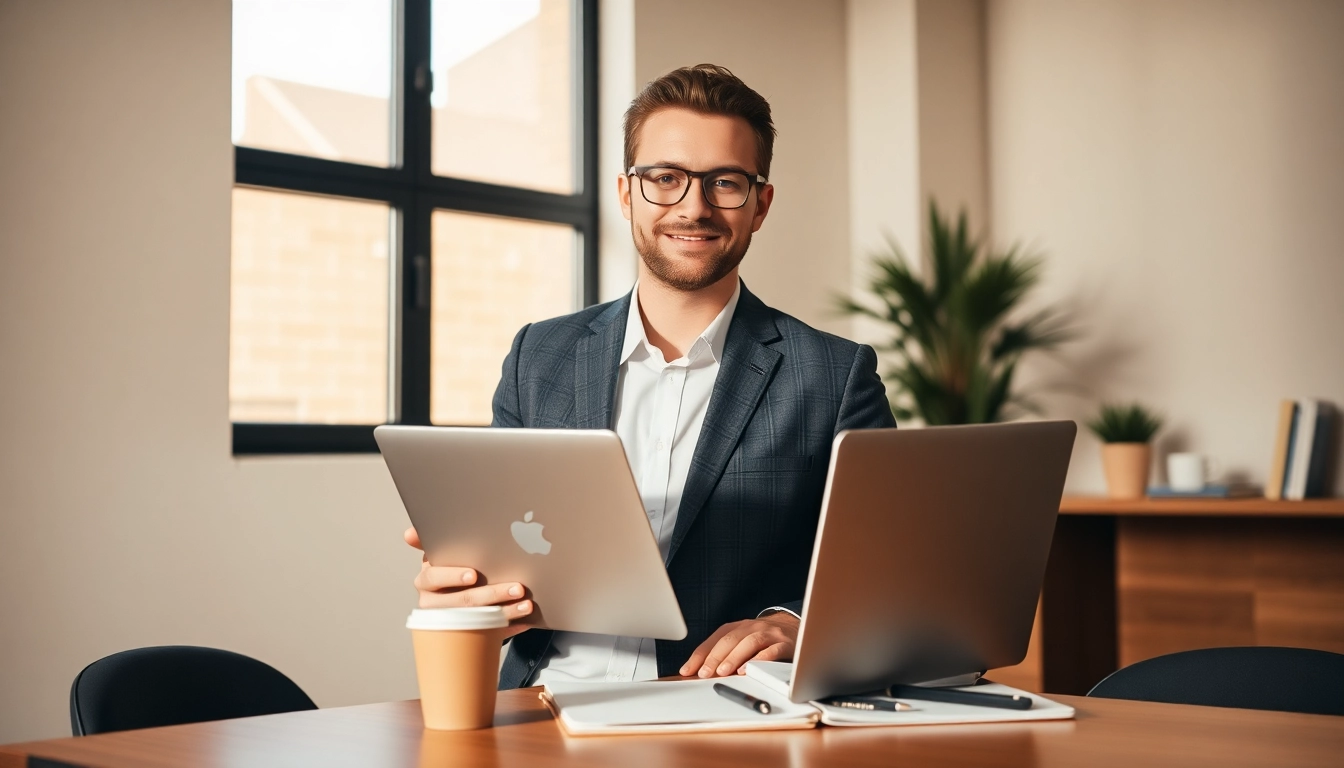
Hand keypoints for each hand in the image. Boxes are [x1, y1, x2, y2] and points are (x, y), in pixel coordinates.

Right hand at [404, 526, 534, 636]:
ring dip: (505, 612)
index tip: (473, 575)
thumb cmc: (453, 566)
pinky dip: (510, 626)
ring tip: (526, 603)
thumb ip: (430, 540)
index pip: (433, 578)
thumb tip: (409, 534)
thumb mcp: (442, 552)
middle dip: (492, 594)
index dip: (452, 576)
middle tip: (517, 587)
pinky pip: (490, 633)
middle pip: (462, 601)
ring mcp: (450, 621)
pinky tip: (527, 619)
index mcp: (426, 581)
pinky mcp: (468, 634)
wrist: (461, 596)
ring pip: (477, 619)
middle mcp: (434, 603)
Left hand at [678, 612, 799, 677]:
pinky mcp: (786, 643)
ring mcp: (770, 634)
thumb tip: (703, 673)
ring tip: (723, 672)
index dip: (699, 655)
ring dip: (734, 658)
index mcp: (739, 627)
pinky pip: (772, 651)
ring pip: (749, 642)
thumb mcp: (745, 642)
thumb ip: (727, 654)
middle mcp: (753, 627)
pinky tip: (749, 670)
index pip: (715, 639)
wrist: (798, 629)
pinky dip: (759, 661)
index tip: (687, 670)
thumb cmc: (766, 640)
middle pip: (730, 639)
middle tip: (704, 673)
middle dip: (715, 657)